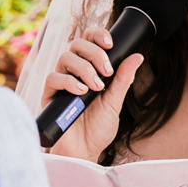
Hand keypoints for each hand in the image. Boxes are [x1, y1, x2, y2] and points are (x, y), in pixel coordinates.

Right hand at [44, 28, 142, 161]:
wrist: (85, 152)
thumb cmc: (98, 129)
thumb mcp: (115, 102)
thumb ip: (123, 79)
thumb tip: (137, 56)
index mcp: (89, 69)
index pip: (88, 40)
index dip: (97, 35)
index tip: (110, 43)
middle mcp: (73, 72)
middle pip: (76, 44)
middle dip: (94, 54)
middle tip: (106, 72)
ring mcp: (61, 83)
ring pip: (65, 58)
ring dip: (84, 69)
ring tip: (96, 87)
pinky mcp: (50, 95)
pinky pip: (53, 78)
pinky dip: (69, 82)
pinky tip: (82, 92)